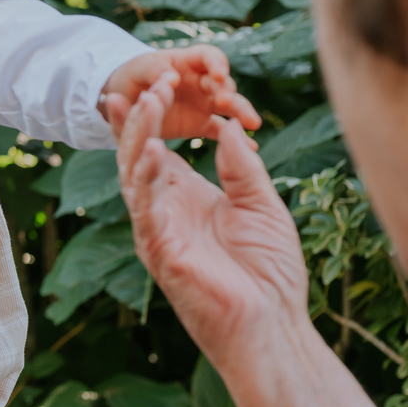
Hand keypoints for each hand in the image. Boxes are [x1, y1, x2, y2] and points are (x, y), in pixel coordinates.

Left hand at [100, 45, 259, 141]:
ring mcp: (203, 104)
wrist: (125, 100)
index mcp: (187, 62)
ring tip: (252, 123)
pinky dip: (235, 139)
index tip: (219, 74)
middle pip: (222, 84)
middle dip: (227, 91)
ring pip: (229, 107)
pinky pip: (220, 131)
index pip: (209, 57)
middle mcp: (201, 82)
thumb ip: (154, 71)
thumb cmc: (134, 76)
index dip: (217, 63)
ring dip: (240, 112)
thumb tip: (173, 78)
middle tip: (226, 101)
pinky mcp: (200, 125)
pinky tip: (251, 148)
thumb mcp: (139, 69)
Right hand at [116, 70, 307, 370]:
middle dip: (138, 118)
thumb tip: (229, 125)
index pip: (156, 150)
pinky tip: (153, 150)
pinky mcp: (160, 251)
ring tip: (147, 103)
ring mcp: (158, 231)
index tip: (147, 84)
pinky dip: (146, 178)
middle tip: (147, 82)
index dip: (147, 119)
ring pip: (134, 175)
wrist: (272, 324)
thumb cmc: (270, 273)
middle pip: (138, 155)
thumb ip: (242, 165)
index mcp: (186, 198)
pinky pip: (146, 209)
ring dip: (138, 138)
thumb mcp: (262, 204)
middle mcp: (164, 211)